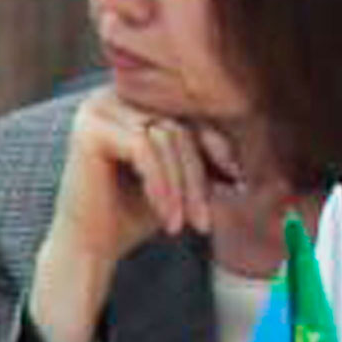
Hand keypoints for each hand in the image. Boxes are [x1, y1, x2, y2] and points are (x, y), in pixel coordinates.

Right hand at [31, 94, 281, 341]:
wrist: (89, 245)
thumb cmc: (132, 212)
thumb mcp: (179, 179)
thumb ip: (204, 158)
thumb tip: (251, 159)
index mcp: (132, 100)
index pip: (188, 114)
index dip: (216, 146)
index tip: (235, 181)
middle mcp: (111, 96)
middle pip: (178, 127)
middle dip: (199, 178)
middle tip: (205, 221)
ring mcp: (97, 108)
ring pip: (166, 139)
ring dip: (183, 189)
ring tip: (185, 225)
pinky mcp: (90, 128)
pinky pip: (145, 149)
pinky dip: (163, 188)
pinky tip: (167, 218)